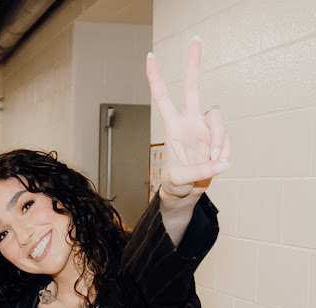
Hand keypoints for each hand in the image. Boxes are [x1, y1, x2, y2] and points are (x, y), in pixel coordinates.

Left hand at [146, 39, 231, 206]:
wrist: (185, 194)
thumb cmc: (174, 185)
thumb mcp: (180, 179)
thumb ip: (199, 170)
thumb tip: (222, 162)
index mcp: (173, 128)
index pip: (163, 99)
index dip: (156, 79)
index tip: (150, 57)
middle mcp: (189, 123)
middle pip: (192, 89)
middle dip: (193, 65)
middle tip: (195, 41)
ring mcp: (205, 130)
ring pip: (218, 120)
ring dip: (219, 141)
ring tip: (215, 160)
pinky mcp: (218, 140)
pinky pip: (228, 140)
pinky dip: (225, 153)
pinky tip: (219, 164)